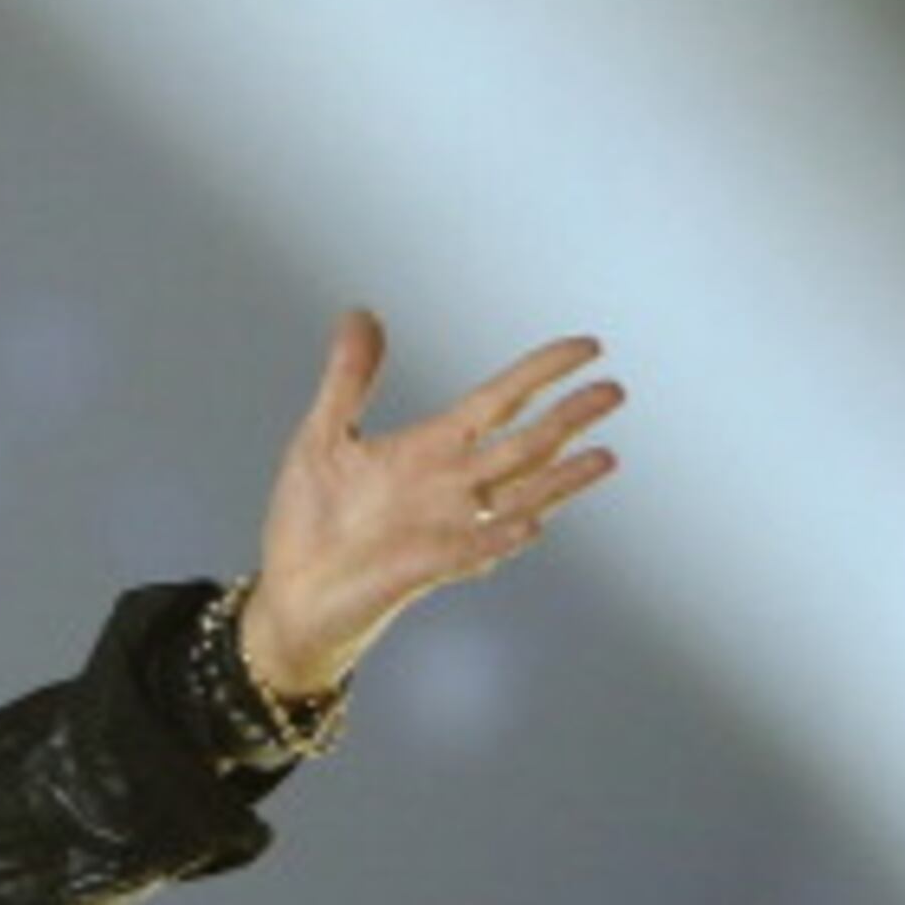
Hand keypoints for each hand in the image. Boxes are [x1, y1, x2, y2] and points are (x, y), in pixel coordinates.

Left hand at [243, 309, 623, 701]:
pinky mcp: (426, 568)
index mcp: (433, 450)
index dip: (542, 372)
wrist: (291, 592)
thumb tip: (360, 312)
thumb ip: (348, 380)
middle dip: (569, 418)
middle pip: (526, 445)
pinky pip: (476, 551)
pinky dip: (502, 538)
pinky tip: (531, 523)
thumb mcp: (324, 437)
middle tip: (613, 391)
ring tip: (604, 457)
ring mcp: (447, 529)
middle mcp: (452, 486)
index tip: (588, 347)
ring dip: (561, 480)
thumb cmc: (311, 521)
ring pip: (520, 498)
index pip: (501, 401)